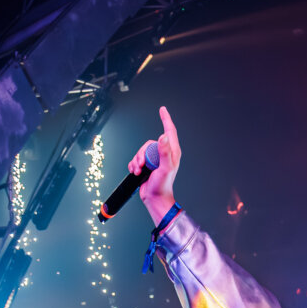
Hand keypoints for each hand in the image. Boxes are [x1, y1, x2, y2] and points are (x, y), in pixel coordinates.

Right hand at [129, 106, 180, 222]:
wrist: (154, 199)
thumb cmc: (163, 185)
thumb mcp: (165, 168)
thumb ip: (165, 152)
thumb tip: (163, 136)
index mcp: (172, 152)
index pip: (169, 131)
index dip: (166, 119)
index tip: (162, 109)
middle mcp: (164, 154)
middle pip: (148, 144)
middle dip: (141, 154)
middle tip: (142, 166)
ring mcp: (155, 160)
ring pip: (140, 151)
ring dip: (137, 161)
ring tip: (140, 171)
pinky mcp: (147, 165)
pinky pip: (136, 159)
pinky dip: (134, 165)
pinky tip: (136, 173)